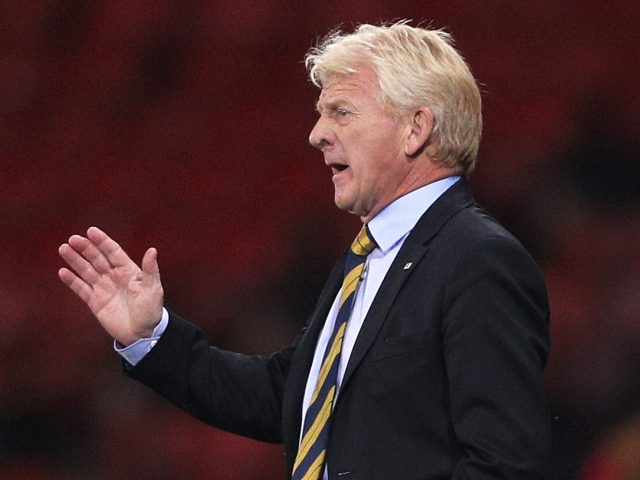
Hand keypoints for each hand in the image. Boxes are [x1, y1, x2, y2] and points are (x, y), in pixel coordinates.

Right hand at [58, 226, 163, 345]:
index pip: (113, 252)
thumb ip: (150, 270)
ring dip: (75, 260)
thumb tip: (152, 250)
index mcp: (128, 270)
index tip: (91, 231)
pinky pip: (81, 289)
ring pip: (86, 270)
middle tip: (73, 239)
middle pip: (97, 258)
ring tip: (63, 249)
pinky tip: (62, 271)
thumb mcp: (153, 289)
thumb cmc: (151, 310)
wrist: (142, 333)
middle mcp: (114, 276)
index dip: (102, 241)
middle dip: (85, 248)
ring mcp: (103, 288)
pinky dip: (72, 281)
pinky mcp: (95, 301)